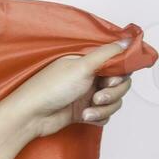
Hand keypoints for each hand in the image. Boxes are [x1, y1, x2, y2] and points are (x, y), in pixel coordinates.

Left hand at [9, 38, 137, 138]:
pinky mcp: (85, 111)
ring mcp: (86, 95)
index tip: (112, 80)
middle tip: (97, 96)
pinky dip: (98, 117)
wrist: (31, 116)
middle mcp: (88, 77)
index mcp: (87, 63)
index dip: (121, 74)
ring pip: (114, 101)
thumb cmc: (50, 89)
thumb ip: (107, 53)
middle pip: (120, 84)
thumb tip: (127, 40)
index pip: (118, 65)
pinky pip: (105, 115)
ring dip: (104, 108)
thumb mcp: (81, 66)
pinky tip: (84, 116)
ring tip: (87, 109)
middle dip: (113, 93)